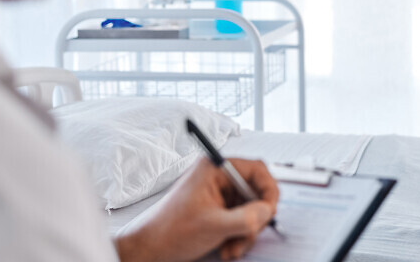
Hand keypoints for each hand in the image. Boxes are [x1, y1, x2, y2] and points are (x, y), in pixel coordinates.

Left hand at [114, 157, 279, 261]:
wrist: (149, 249)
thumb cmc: (170, 231)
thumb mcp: (215, 225)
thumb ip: (247, 217)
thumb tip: (268, 210)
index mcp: (215, 169)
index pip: (256, 170)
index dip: (268, 190)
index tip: (270, 210)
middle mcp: (218, 178)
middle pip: (255, 193)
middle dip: (254, 220)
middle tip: (247, 234)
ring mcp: (218, 195)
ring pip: (249, 210)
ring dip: (245, 232)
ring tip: (232, 247)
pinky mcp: (217, 210)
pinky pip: (239, 220)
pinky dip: (238, 236)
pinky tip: (227, 247)